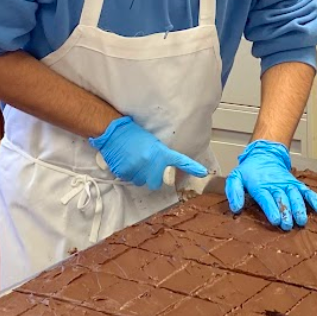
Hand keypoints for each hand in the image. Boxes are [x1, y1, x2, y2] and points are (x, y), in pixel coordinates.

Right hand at [90, 117, 206, 190]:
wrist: (114, 132)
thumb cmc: (133, 134)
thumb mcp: (151, 142)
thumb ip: (159, 156)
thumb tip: (161, 168)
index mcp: (160, 153)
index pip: (179, 161)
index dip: (192, 167)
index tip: (203, 173)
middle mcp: (152, 163)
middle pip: (156, 183)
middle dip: (152, 178)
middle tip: (146, 168)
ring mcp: (138, 169)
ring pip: (141, 182)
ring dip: (139, 176)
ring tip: (133, 162)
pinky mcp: (126, 173)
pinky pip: (129, 179)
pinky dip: (128, 174)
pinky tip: (125, 162)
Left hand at [225, 140, 316, 229]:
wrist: (264, 155)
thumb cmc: (249, 172)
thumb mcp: (235, 178)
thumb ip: (234, 192)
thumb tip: (236, 208)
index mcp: (260, 186)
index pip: (266, 198)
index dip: (271, 209)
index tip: (275, 220)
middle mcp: (275, 185)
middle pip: (282, 199)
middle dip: (286, 212)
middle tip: (288, 225)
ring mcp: (287, 184)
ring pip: (295, 196)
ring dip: (299, 208)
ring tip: (302, 221)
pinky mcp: (295, 184)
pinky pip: (306, 191)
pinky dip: (314, 199)